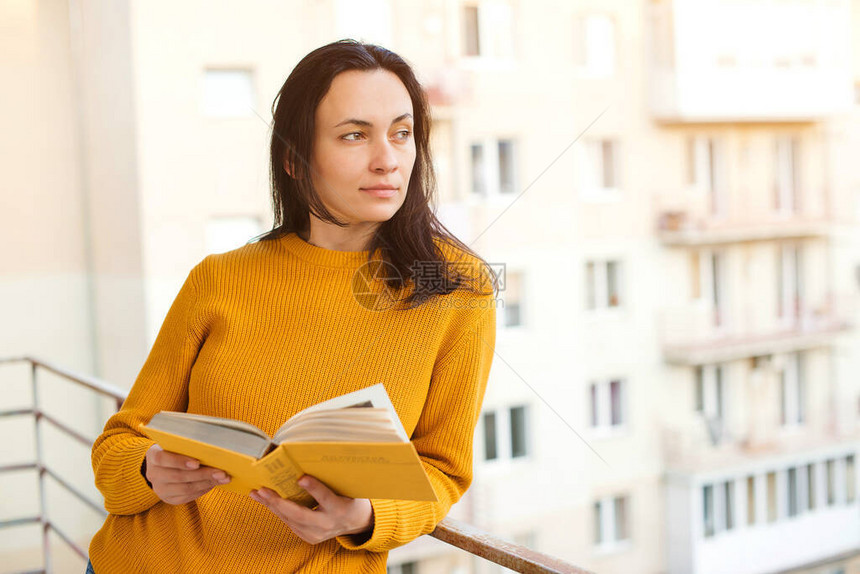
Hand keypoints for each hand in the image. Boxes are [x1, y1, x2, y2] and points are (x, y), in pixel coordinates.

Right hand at [144, 444, 230, 504]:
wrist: (160, 467)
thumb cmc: (174, 451)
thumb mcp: (175, 445)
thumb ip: (187, 446)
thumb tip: (212, 449)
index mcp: (153, 457)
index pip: (163, 459)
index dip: (180, 461)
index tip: (197, 462)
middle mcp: (154, 475)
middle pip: (179, 476)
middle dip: (203, 474)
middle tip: (221, 472)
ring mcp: (160, 489)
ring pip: (185, 488)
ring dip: (207, 483)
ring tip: (223, 478)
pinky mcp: (169, 499)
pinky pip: (187, 497)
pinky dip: (203, 490)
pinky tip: (214, 483)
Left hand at [250, 475, 373, 544]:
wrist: (356, 523)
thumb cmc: (350, 498)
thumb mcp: (348, 487)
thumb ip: (332, 478)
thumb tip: (313, 459)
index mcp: (340, 509)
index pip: (326, 498)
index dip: (314, 488)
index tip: (301, 478)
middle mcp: (327, 524)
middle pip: (300, 514)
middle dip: (279, 503)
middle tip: (263, 490)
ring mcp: (316, 534)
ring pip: (290, 520)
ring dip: (272, 506)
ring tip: (257, 493)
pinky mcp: (308, 537)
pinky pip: (290, 523)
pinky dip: (277, 511)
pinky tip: (266, 501)